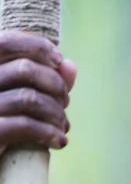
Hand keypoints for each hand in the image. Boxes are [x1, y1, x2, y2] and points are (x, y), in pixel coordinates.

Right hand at [0, 30, 76, 157]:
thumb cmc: (3, 127)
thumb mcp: (20, 100)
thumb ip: (44, 80)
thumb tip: (70, 65)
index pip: (5, 42)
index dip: (36, 46)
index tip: (59, 60)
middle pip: (25, 70)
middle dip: (55, 85)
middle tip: (65, 103)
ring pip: (29, 98)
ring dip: (56, 112)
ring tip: (63, 126)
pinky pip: (23, 126)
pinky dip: (48, 132)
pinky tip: (59, 142)